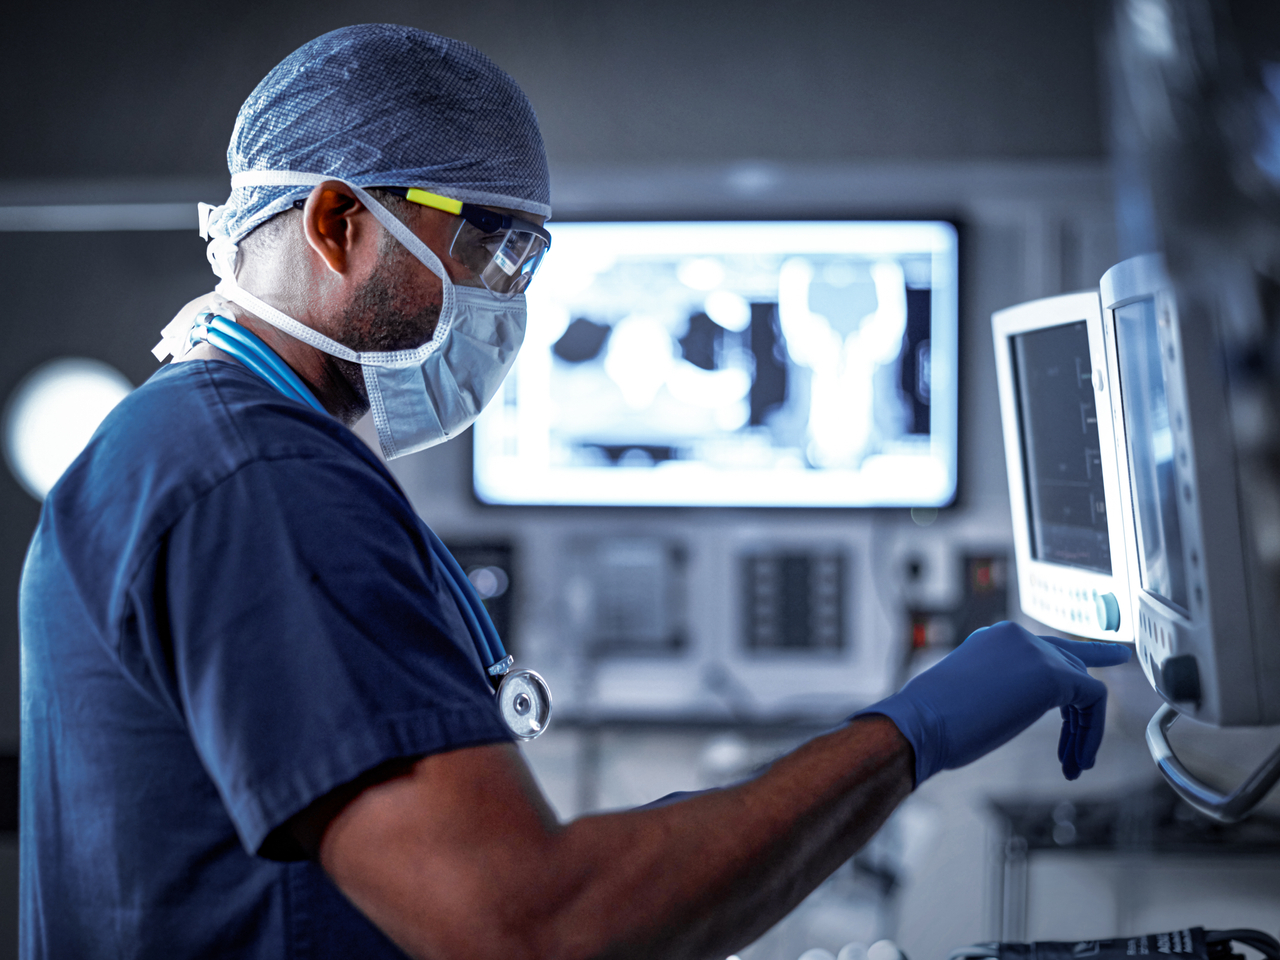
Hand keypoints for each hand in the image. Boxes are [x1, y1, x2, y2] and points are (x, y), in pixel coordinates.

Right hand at [857, 621, 1130, 785]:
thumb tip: (1016, 703)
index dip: (1072, 665)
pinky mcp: (1052, 674)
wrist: (922, 723)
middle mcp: (1017, 636)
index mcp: (994, 638)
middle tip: (1100, 710)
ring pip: (1084, 686)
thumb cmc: (935, 722)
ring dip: (1084, 730)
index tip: (1101, 662)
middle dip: (1086, 702)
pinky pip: (1092, 700)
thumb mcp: (973, 694)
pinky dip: (1091, 732)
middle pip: (1071, 663)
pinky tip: (1078, 759)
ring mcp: (1036, 651)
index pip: (1044, 647)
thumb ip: (1002, 687)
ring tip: (1075, 764)